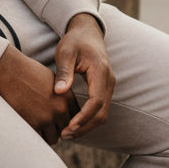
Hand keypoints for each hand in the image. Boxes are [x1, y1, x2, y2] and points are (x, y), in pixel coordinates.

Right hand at [0, 44, 76, 144]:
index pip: (75, 116)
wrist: (9, 71)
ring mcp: (46, 118)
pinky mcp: (32, 124)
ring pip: (53, 138)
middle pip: (65, 128)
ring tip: (38, 125)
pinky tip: (30, 126)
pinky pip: (40, 139)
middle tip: (46, 122)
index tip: (58, 117)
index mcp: (66, 97)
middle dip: (57, 127)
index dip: (67, 118)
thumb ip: (62, 95)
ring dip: (46, 133)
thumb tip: (66, 109)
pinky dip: (36, 135)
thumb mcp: (52, 79)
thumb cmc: (28, 73)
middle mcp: (60, 109)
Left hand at [54, 13, 114, 139]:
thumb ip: (64, 71)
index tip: (68, 126)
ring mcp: (108, 86)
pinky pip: (99, 109)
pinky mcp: (104, 89)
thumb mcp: (66, 52)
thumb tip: (60, 92)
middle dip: (84, 127)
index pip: (96, 101)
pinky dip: (88, 119)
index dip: (83, 117)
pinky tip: (73, 123)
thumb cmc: (75, 41)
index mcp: (100, 72)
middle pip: (102, 113)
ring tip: (67, 133)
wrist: (87, 32)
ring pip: (102, 114)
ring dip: (86, 126)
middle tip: (64, 135)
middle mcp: (108, 81)